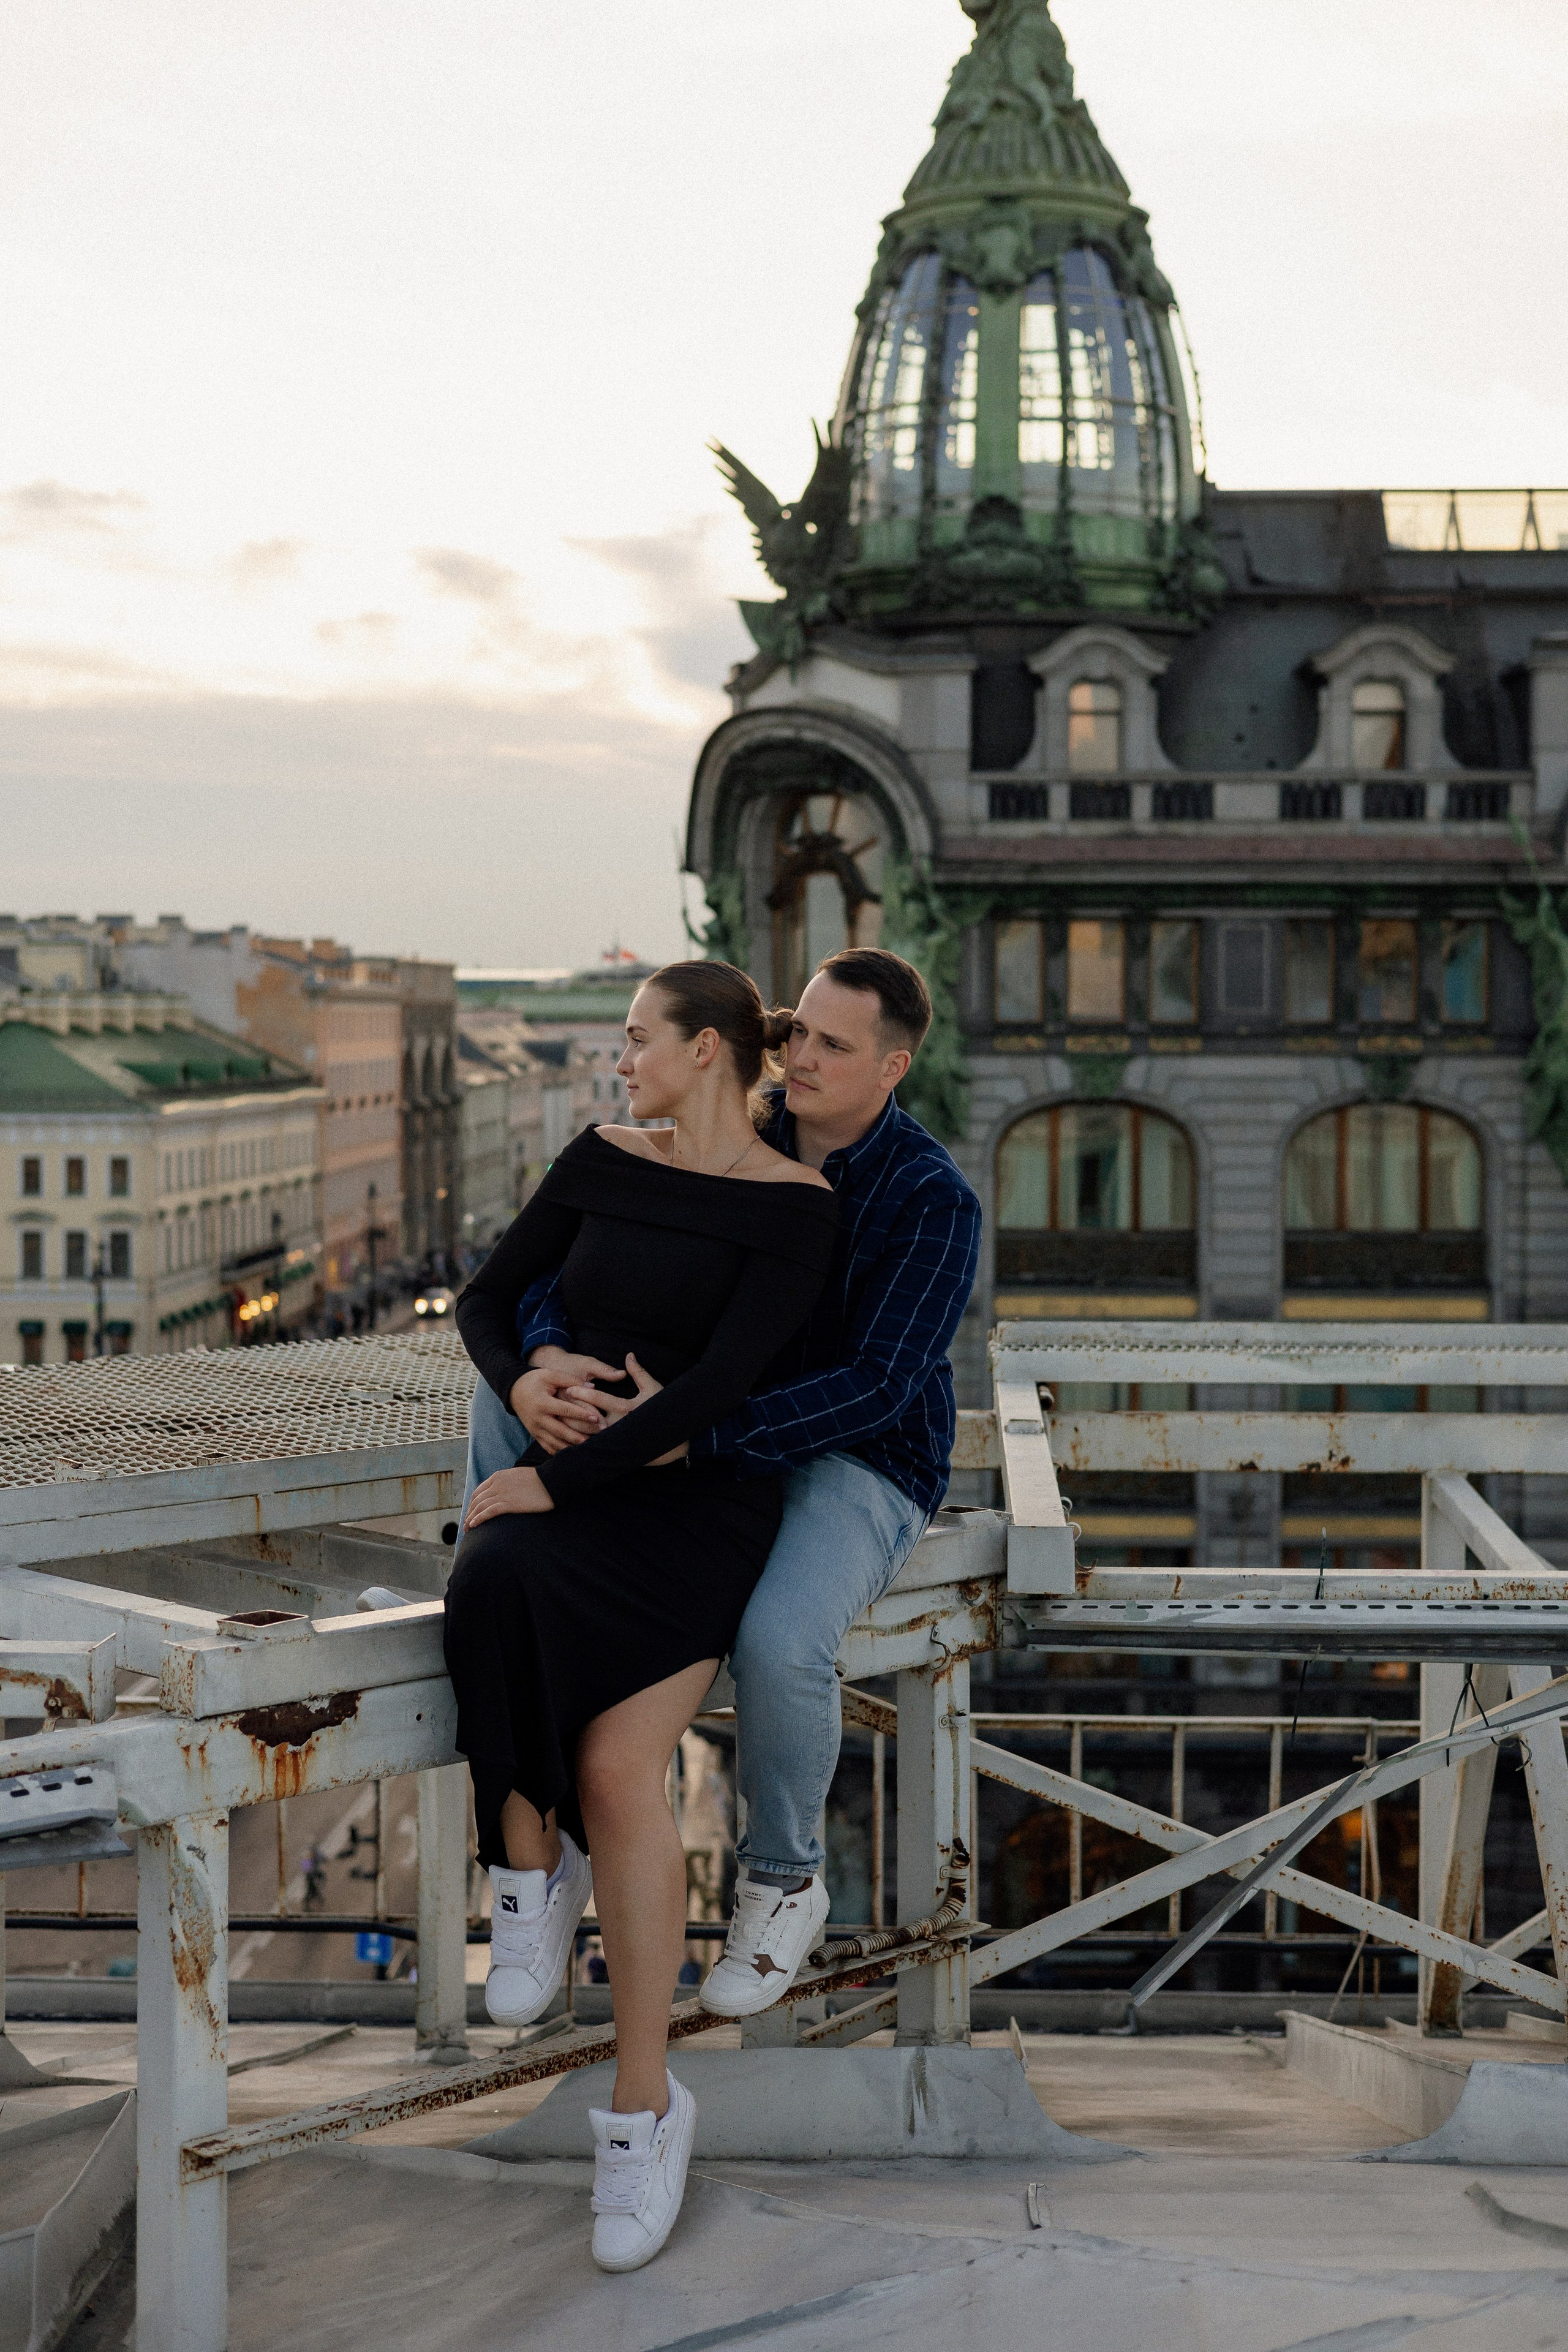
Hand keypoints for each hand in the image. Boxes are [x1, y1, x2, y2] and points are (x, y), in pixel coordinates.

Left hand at [464, 1465, 554, 1528]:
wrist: (552, 1480)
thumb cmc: (540, 1480)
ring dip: (471, 1518)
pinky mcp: (509, 1504)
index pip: (479, 1491)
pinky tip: (474, 1525)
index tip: (470, 1513)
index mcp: (498, 1476)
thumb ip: (508, 1483)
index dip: (472, 1504)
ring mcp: (502, 1493)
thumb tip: (505, 1493)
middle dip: (469, 1513)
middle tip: (465, 1524)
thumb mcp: (519, 1477)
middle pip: (476, 1500)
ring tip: (467, 1528)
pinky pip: (488, 1512)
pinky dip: (479, 1519)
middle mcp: (497, 1484)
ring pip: (480, 1507)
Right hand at [509, 1357, 619, 1453]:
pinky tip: (575, 1454)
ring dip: (572, 1447)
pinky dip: (561, 1452)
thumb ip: (570, 1380)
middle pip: (561, 1431)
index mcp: (542, 1403)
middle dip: (579, 1436)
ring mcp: (535, 1429)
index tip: (597, 1418)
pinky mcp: (535, 1435)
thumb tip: (592, 1388)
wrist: (514, 1391)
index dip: (581, 1415)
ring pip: (555, 1443)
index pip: (565, 1410)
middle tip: (598, 1437)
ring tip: (589, 1448)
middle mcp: (538, 1419)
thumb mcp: (550, 1374)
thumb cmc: (535, 1380)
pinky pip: (548, 1448)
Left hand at [566, 1354, 687, 1467]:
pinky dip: (584, 1443)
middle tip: (557, 1406)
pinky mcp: (618, 1448)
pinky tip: (572, 1440)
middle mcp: (621, 1425)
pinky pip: (597, 1446)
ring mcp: (619, 1439)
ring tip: (559, 1423)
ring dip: (575, 1429)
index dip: (583, 1393)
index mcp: (627, 1408)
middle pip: (590, 1419)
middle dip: (573, 1413)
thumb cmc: (663, 1408)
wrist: (673, 1437)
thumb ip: (638, 1372)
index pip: (600, 1399)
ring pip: (591, 1435)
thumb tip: (629, 1355)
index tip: (570, 1388)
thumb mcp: (652, 1387)